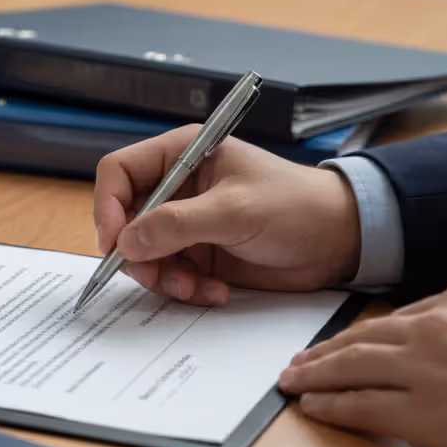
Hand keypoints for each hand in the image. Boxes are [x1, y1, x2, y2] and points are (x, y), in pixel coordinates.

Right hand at [93, 127, 360, 305]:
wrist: (340, 241)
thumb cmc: (297, 206)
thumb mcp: (236, 211)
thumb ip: (178, 224)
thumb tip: (127, 242)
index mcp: (182, 154)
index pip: (119, 172)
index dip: (107, 206)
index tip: (114, 243)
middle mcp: (177, 187)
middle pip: (124, 219)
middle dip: (137, 253)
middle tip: (157, 278)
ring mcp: (185, 223)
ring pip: (142, 254)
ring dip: (163, 278)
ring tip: (195, 289)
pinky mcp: (197, 254)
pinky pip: (168, 276)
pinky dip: (184, 289)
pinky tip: (214, 292)